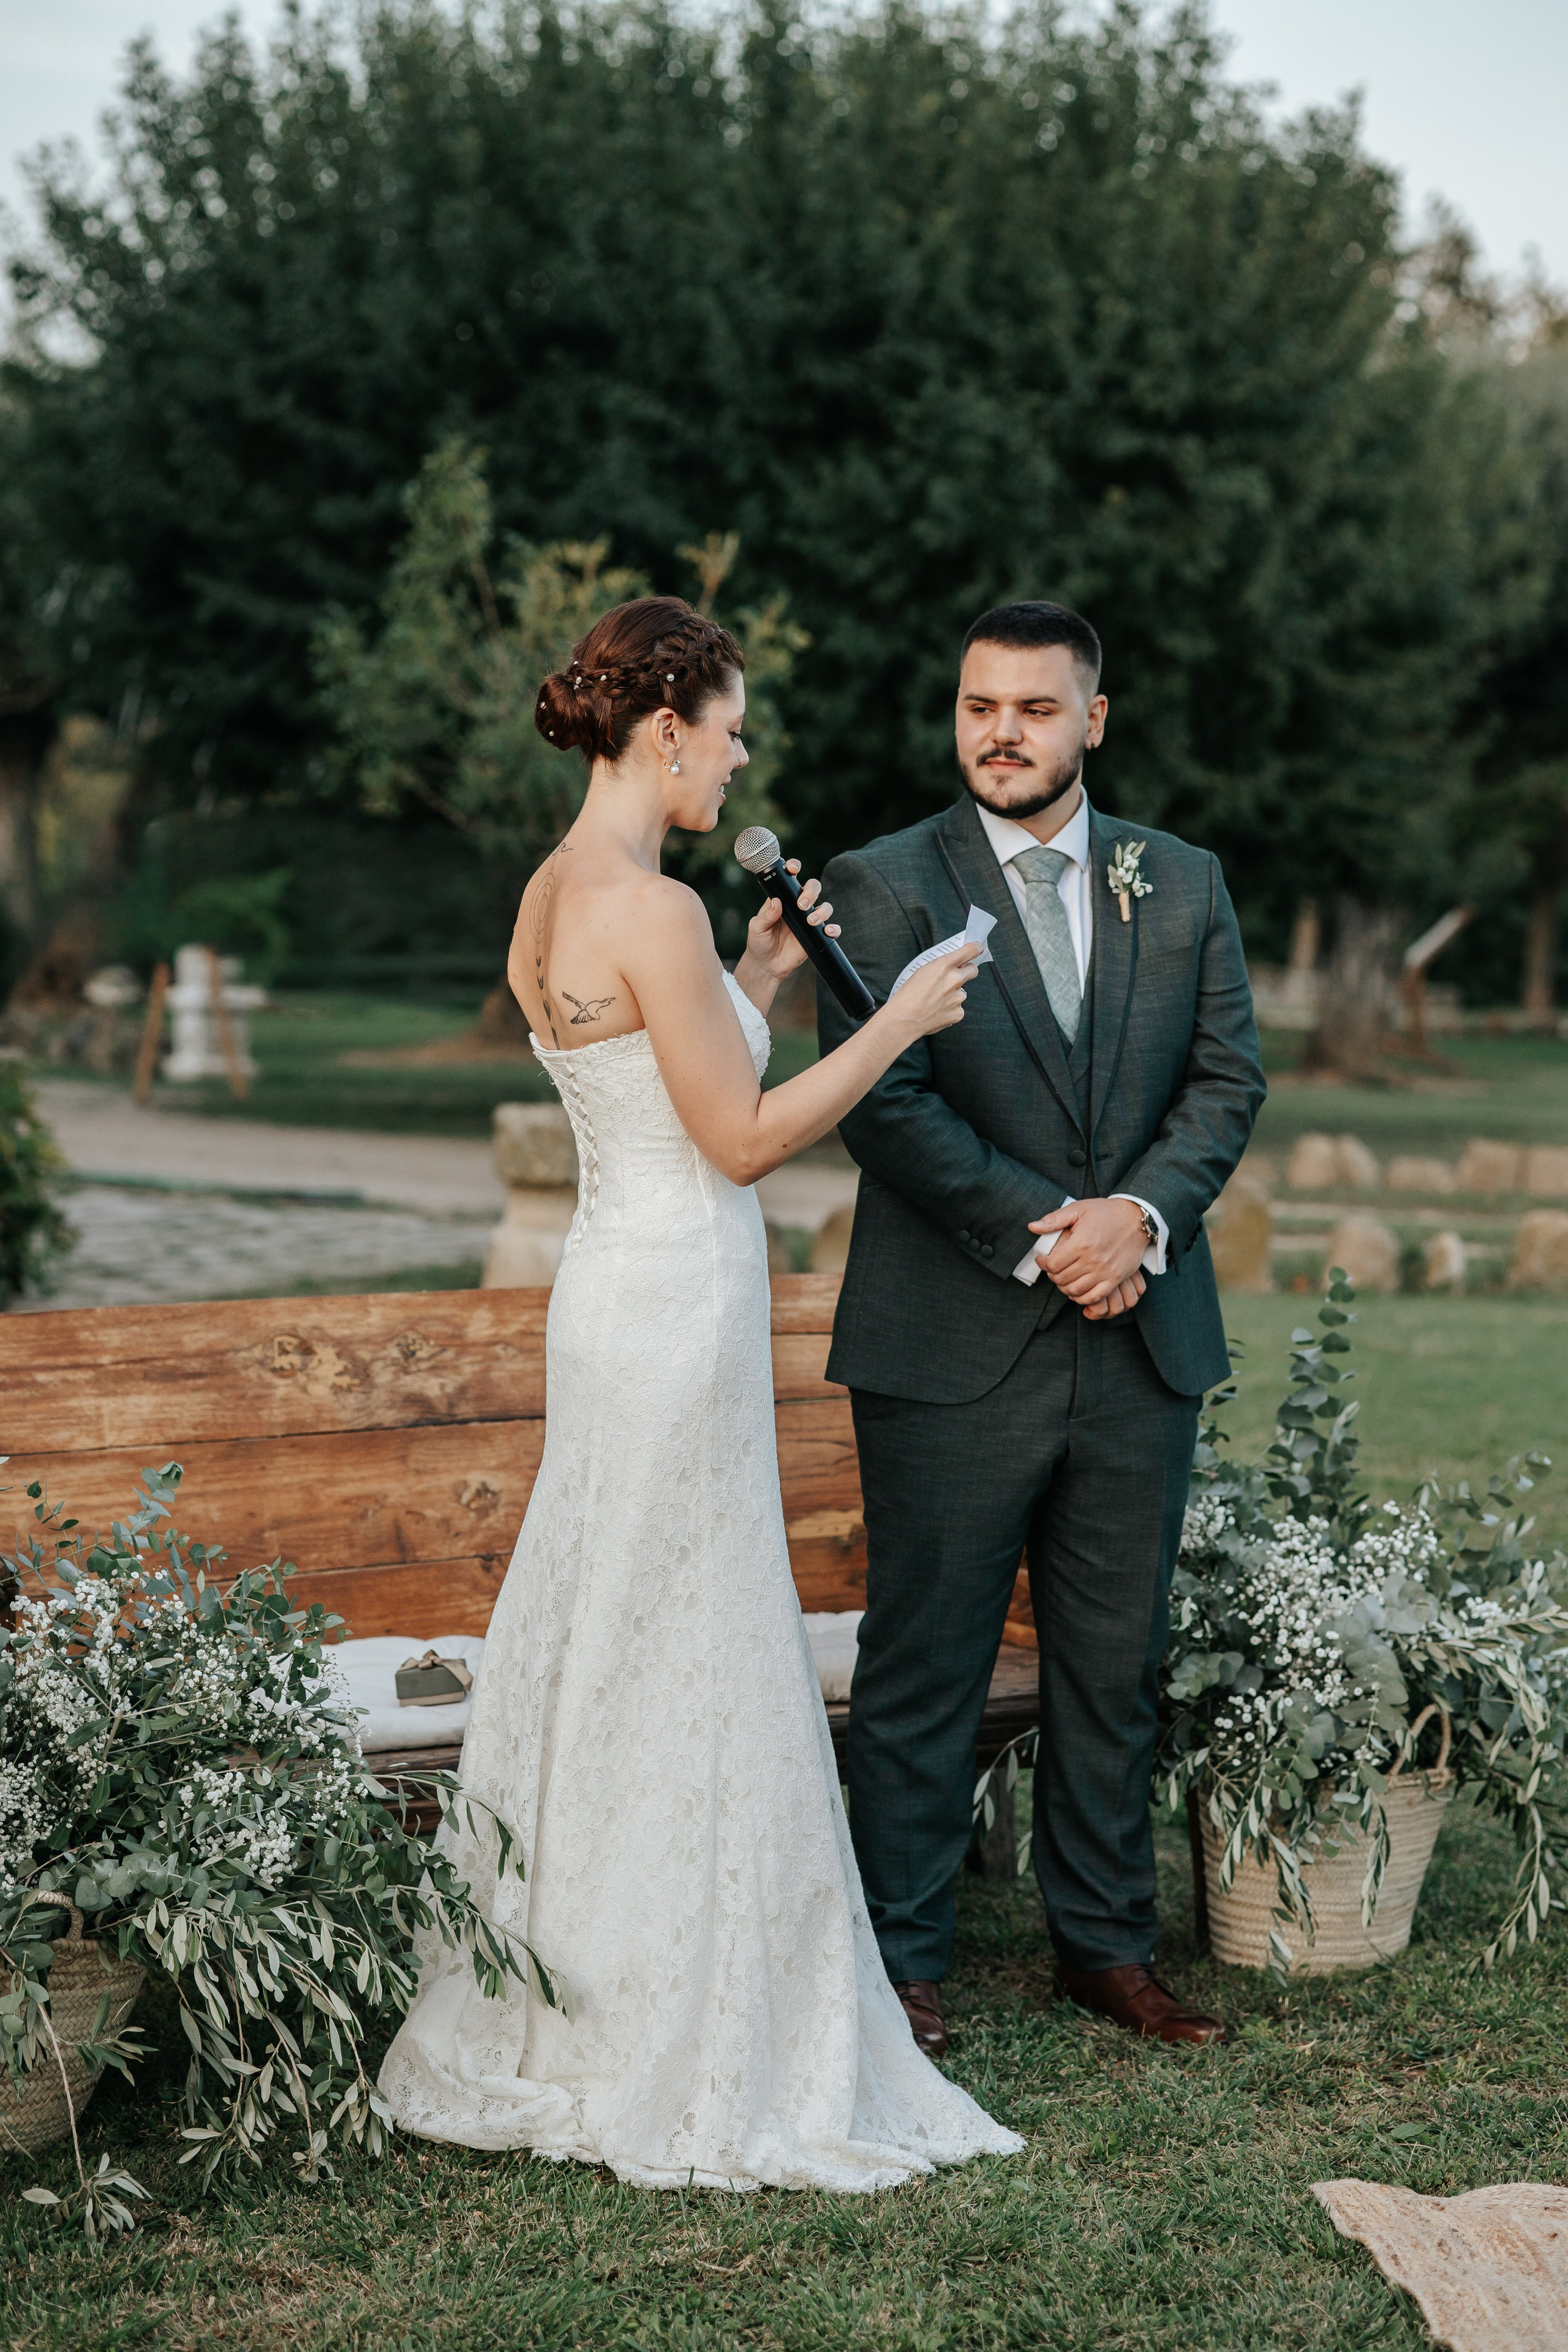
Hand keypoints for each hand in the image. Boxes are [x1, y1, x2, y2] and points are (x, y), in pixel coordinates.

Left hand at [737, 863, 839, 989]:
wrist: (766, 965)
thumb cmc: (759, 943)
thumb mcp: (757, 927)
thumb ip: (766, 915)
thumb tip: (776, 902)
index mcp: (784, 899)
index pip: (792, 878)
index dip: (795, 868)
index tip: (793, 869)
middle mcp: (798, 907)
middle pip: (813, 888)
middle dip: (811, 891)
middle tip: (802, 904)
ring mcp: (809, 921)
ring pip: (825, 907)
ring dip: (822, 911)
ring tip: (810, 921)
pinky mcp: (816, 936)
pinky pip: (831, 929)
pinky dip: (833, 929)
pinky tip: (827, 931)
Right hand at [884, 940, 983, 1040]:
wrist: (903, 1020)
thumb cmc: (908, 995)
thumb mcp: (922, 971)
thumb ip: (941, 967)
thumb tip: (955, 965)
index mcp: (944, 965)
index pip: (971, 950)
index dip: (976, 948)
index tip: (978, 949)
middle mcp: (955, 979)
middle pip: (973, 970)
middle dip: (967, 971)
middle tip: (954, 977)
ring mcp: (958, 997)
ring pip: (962, 992)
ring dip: (953, 994)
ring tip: (935, 1001)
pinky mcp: (958, 1013)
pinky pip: (958, 1008)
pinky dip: (950, 1009)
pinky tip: (937, 1011)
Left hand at [1029, 1197, 1148, 1315]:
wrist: (1136, 1219)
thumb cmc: (1106, 1212)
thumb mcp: (1078, 1209)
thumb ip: (1054, 1219)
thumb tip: (1031, 1227)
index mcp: (1081, 1243)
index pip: (1052, 1264)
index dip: (1042, 1263)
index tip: (1042, 1259)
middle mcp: (1093, 1260)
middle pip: (1062, 1279)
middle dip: (1052, 1275)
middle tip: (1052, 1269)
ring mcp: (1106, 1271)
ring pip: (1075, 1290)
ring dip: (1064, 1287)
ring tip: (1063, 1278)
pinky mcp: (1116, 1278)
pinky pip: (1095, 1297)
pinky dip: (1082, 1298)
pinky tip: (1077, 1290)